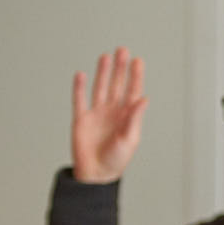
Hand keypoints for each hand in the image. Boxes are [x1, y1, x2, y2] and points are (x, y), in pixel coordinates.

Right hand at [71, 47, 146, 182]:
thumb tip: (144, 99)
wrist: (96, 173)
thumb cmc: (117, 159)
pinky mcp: (81, 119)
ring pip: (100, 87)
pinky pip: (79, 99)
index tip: (138, 61)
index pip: (132, 91)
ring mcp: (97, 113)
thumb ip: (135, 117)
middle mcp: (112, 111)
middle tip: (123, 51)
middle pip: (117, 85)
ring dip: (103, 73)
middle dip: (120, 68)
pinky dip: (79, 87)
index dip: (135, 76)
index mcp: (127, 116)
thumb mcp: (129, 138)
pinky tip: (81, 74)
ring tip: (106, 57)